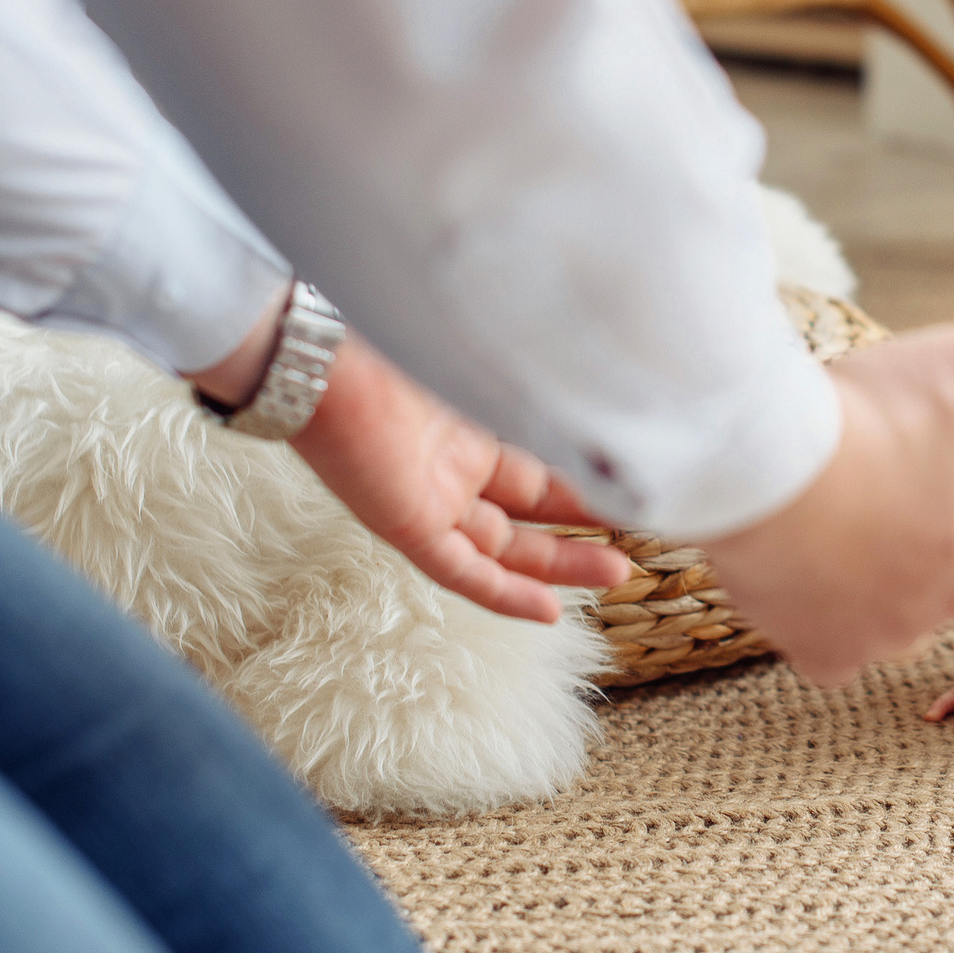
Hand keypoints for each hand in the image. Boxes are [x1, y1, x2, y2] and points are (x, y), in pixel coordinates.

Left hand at [283, 337, 629, 623]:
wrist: (317, 355)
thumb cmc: (382, 342)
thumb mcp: (469, 365)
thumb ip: (522, 386)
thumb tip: (589, 373)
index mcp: (462, 429)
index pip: (531, 472)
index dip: (579, 488)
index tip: (627, 495)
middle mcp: (447, 469)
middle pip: (524, 514)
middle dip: (580, 530)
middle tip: (636, 540)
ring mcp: (428, 498)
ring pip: (502, 547)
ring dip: (558, 565)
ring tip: (617, 574)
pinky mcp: (404, 524)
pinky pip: (462, 571)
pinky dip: (504, 592)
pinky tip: (548, 610)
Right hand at [702, 315, 953, 685]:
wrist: (760, 462)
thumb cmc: (871, 410)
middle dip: (940, 546)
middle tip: (887, 488)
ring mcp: (890, 633)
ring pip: (904, 619)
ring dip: (885, 583)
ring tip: (843, 522)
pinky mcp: (827, 654)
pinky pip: (839, 651)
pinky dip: (826, 620)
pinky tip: (805, 568)